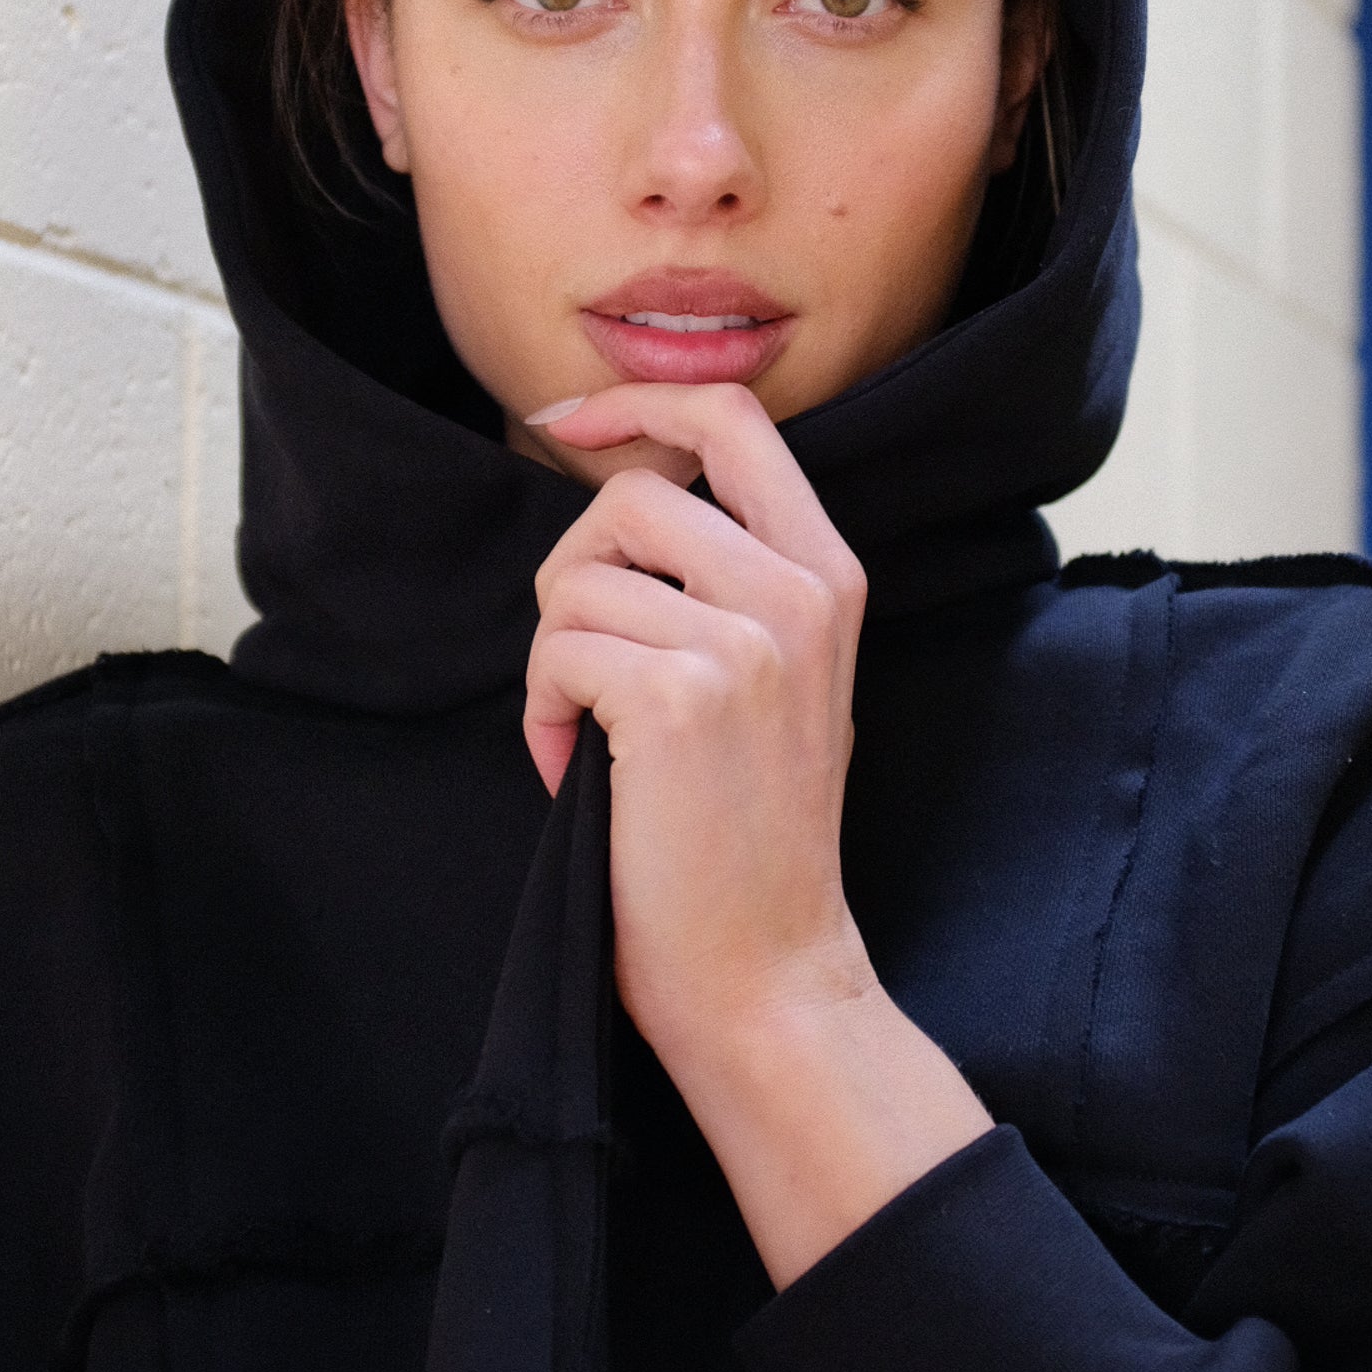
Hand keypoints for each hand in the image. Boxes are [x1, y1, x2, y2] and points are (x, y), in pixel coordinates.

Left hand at [525, 380, 868, 1062]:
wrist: (766, 969)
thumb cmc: (748, 838)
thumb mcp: (780, 681)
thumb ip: (732, 582)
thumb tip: (626, 494)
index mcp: (828, 576)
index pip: (734, 419)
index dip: (637, 401)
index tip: (566, 422)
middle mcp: (799, 593)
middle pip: (631, 495)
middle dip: (573, 578)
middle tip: (585, 671)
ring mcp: (746, 641)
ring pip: (578, 582)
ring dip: (554, 663)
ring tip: (589, 741)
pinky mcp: (679, 697)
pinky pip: (556, 652)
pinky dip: (543, 715)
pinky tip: (580, 773)